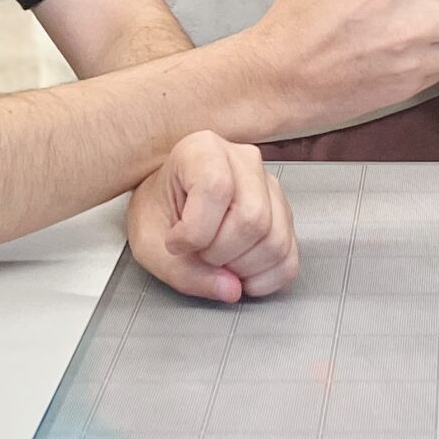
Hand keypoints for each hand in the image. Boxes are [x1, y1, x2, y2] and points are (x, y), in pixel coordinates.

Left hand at [126, 132, 300, 302]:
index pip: (216, 187)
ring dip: (242, 267)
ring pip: (275, 240)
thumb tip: (230, 289)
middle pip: (252, 219)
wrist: (166, 203)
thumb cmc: (157, 210)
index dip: (195, 230)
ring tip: (217, 259)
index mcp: (203, 150)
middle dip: (221, 253)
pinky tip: (240, 274)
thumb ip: (184, 271)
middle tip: (198, 253)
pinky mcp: (283, 214)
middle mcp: (244, 161)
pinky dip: (266, 277)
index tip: (176, 243)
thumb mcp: (149, 242)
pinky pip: (290, 255)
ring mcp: (269, 187)